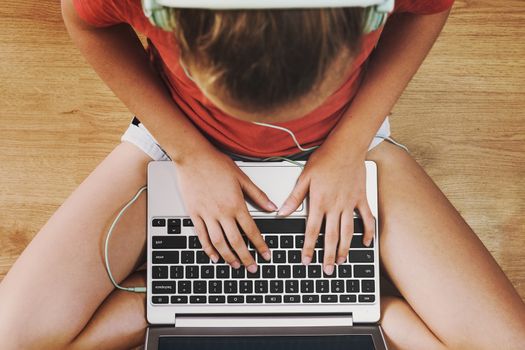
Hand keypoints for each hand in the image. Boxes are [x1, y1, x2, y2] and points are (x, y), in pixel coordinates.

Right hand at [175, 147, 274, 271]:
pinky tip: (214, 256)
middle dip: (246, 257)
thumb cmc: (216, 164)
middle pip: (236, 241)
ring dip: (228, 256)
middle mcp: (222, 212)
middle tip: (252, 268)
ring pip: (219, 242)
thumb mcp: (242, 177)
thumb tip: (272, 207)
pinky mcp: (194, 213)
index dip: (260, 245)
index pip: (252, 230)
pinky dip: (208, 248)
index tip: (266, 255)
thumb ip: (258, 195)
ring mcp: (207, 214)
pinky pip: (202, 235)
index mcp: (236, 204)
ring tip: (235, 265)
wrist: (193, 157)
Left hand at [278, 145, 374, 274]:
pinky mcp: (361, 199)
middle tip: (326, 270)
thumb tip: (281, 212)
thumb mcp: (304, 177)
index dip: (308, 247)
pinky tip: (365, 243)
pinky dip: (367, 232)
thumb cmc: (324, 158)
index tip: (306, 260)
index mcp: (319, 201)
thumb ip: (294, 197)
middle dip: (328, 256)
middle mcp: (335, 206)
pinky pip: (366, 219)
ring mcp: (350, 203)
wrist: (347, 146)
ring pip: (347, 232)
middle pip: (331, 236)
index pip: (312, 230)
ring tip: (342, 262)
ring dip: (345, 249)